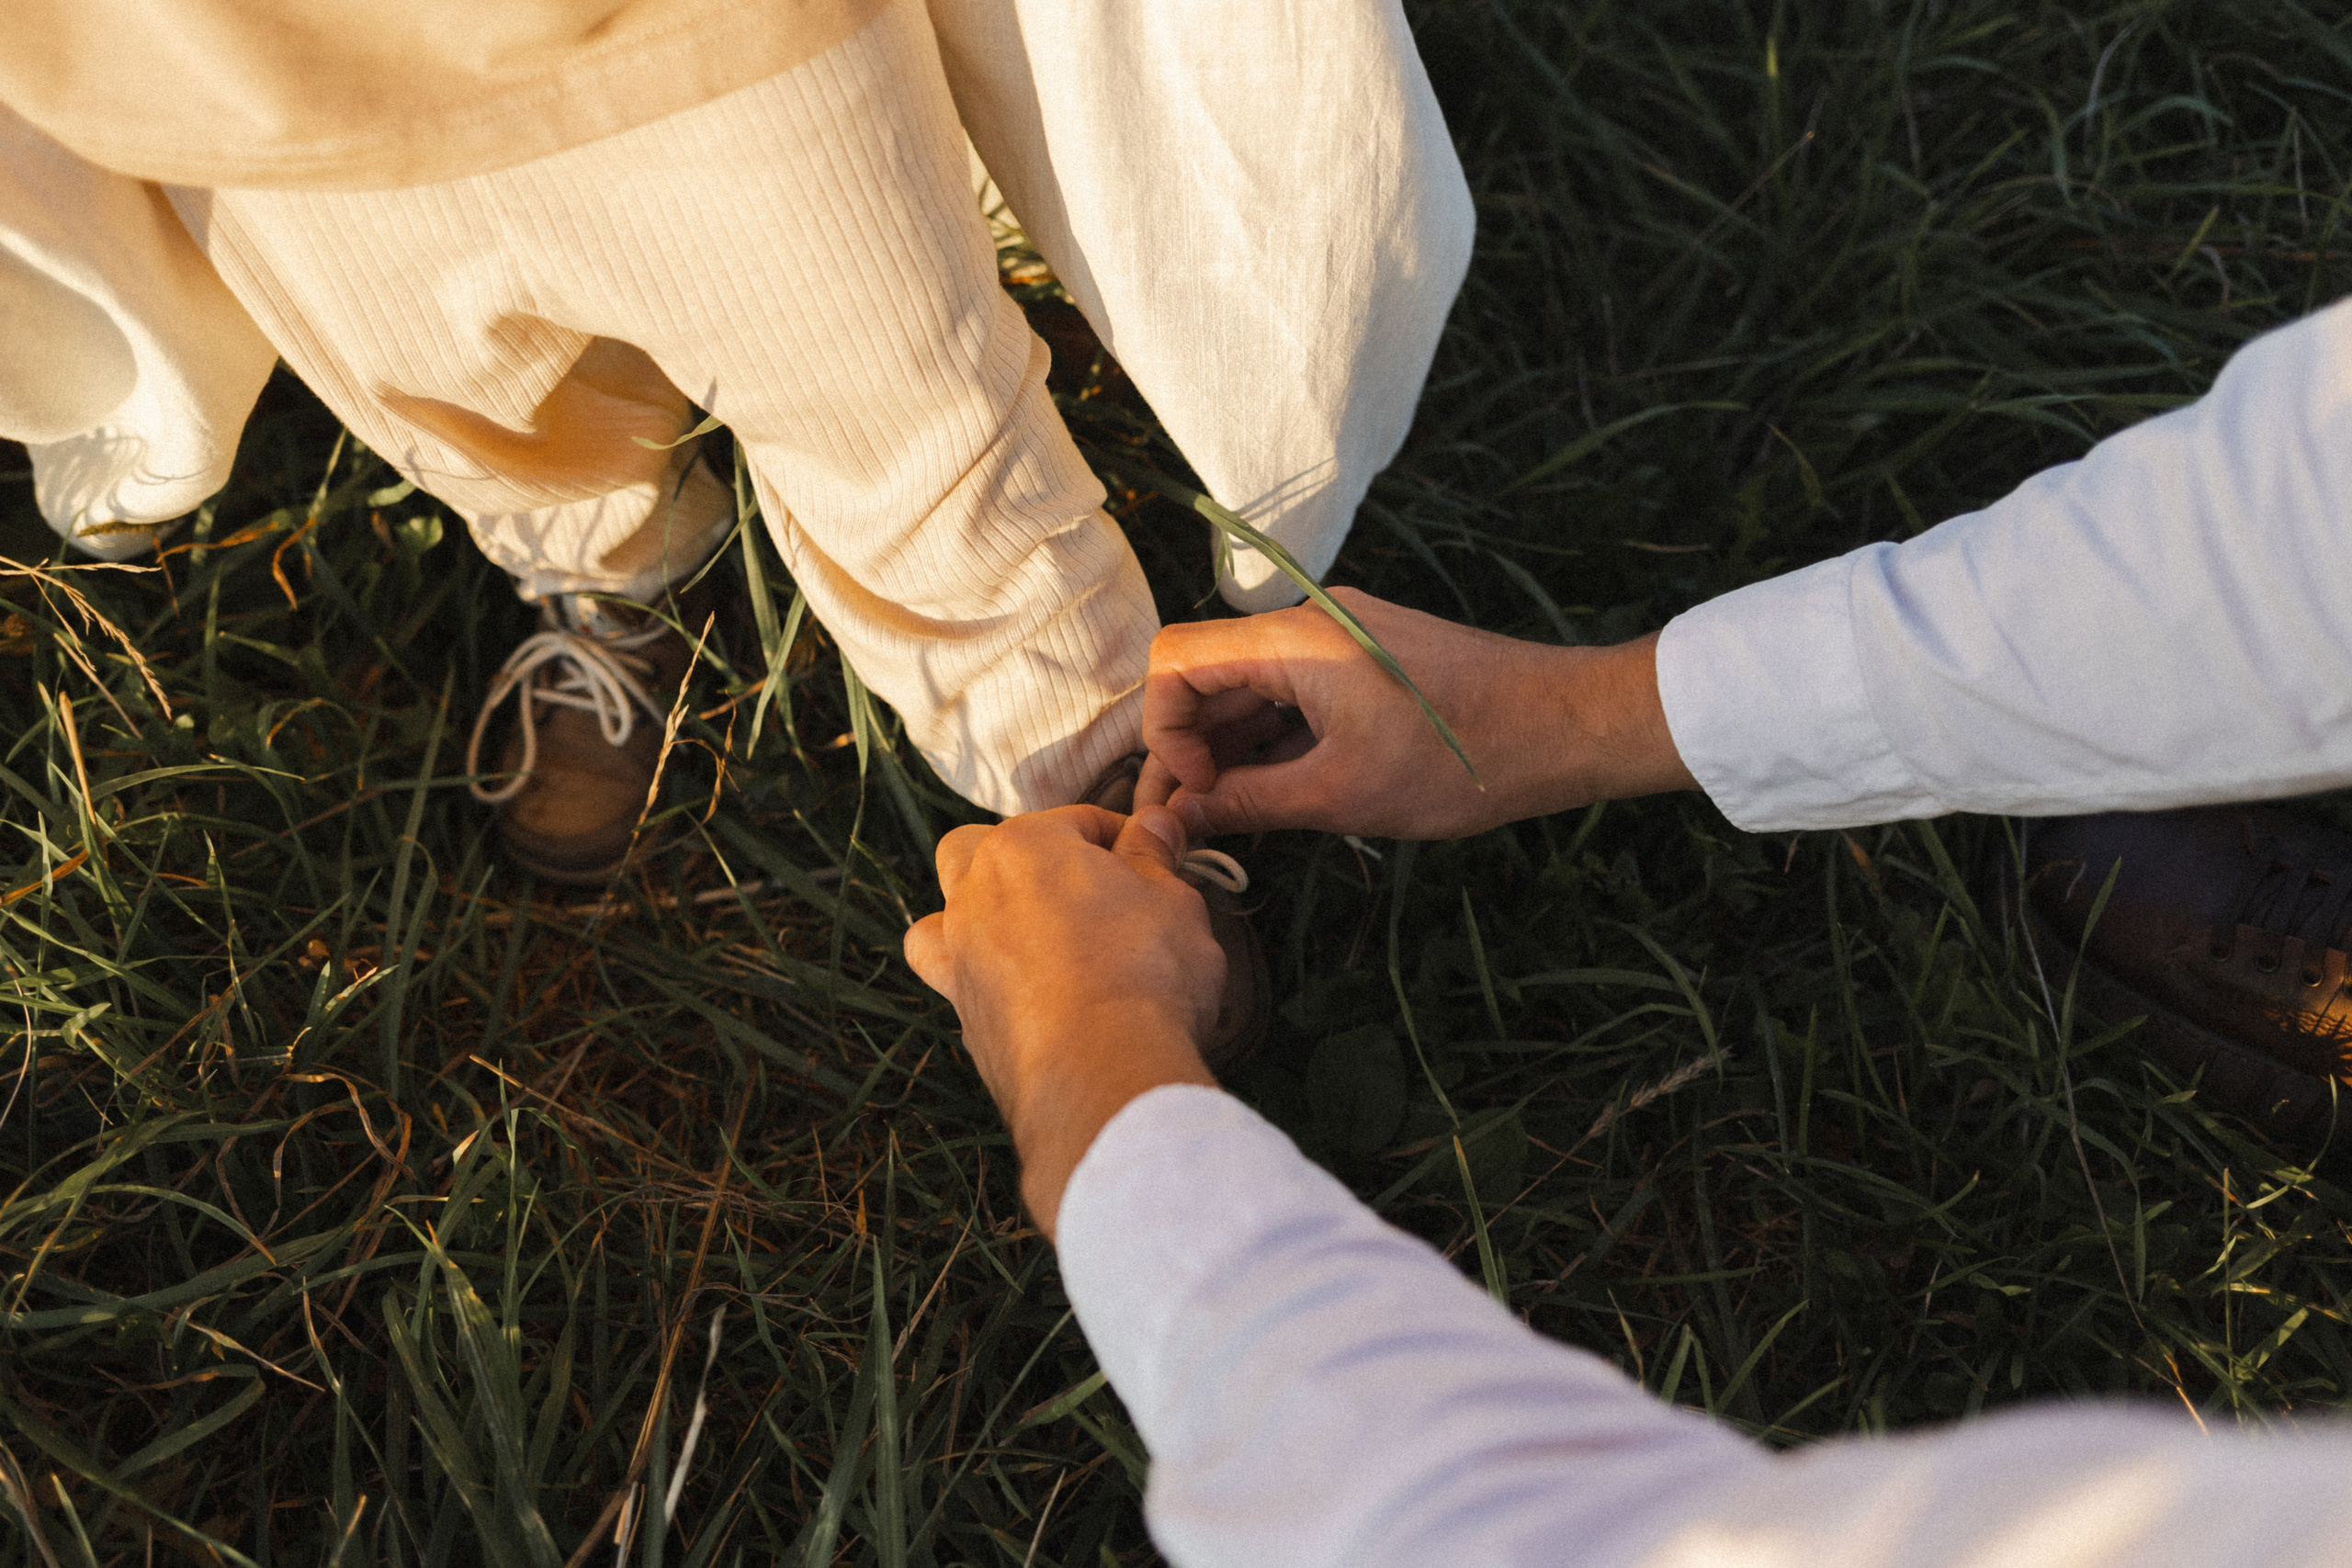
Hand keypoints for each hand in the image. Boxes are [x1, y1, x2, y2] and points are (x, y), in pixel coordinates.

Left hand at [903, 805, 1220, 1236]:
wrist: (1102, 1069)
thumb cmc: (1145, 970)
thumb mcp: (1174, 899)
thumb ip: (1155, 857)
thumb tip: (1155, 821)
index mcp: (1027, 846)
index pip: (1077, 821)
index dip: (1123, 838)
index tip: (1153, 861)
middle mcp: (977, 894)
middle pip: (979, 851)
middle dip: (1023, 859)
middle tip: (1080, 889)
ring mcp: (959, 957)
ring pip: (941, 918)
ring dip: (974, 918)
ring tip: (1026, 938)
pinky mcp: (963, 1016)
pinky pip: (953, 984)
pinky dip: (977, 982)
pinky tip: (1019, 994)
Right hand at [1137, 588, 1696, 839]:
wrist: (1566, 726)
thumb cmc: (1464, 760)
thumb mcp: (1342, 795)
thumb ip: (1247, 803)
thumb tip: (1178, 819)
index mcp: (1296, 640)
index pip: (1176, 658)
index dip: (1165, 729)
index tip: (1195, 791)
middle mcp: (1309, 622)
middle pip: (1208, 674)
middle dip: (1190, 749)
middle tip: (1189, 823)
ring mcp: (1338, 638)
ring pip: (1250, 688)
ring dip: (1230, 751)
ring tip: (1230, 821)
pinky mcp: (1363, 659)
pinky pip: (1292, 692)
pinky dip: (1272, 741)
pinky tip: (1275, 796)